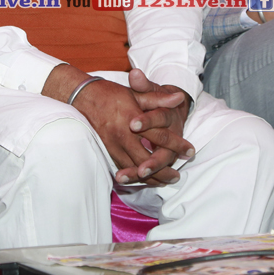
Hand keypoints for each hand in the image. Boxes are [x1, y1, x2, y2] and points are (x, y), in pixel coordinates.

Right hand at [41, 65, 183, 186]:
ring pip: (134, 168)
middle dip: (163, 170)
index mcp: (133, 118)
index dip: (176, 144)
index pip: (159, 135)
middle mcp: (122, 135)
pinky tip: (145, 179)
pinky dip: (135, 175)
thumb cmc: (112, 94)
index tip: (190, 151)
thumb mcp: (137, 94)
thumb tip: (180, 98)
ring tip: (165, 180)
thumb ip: (159, 98)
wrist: (83, 97)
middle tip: (177, 176)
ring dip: (151, 177)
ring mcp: (113, 145)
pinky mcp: (106, 150)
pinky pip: (123, 167)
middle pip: (146, 159)